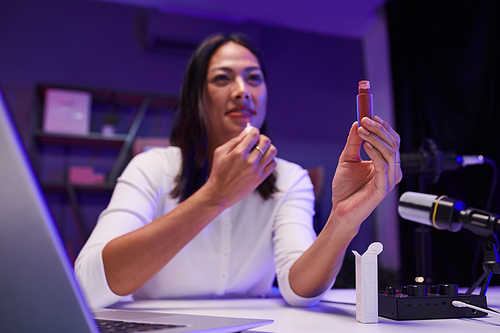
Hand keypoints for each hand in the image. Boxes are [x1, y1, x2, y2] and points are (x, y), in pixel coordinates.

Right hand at [205, 127, 276, 208]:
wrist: (220, 194)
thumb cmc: (218, 172)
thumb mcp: (220, 153)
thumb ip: (234, 141)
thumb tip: (247, 131)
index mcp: (238, 153)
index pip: (254, 134)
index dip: (253, 131)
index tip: (251, 133)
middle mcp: (249, 161)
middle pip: (266, 141)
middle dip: (261, 138)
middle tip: (256, 142)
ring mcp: (256, 170)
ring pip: (272, 151)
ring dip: (267, 148)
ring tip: (260, 151)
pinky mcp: (260, 178)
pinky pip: (273, 164)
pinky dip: (269, 160)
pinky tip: (261, 161)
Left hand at [331, 116, 401, 232]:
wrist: (340, 210)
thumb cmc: (346, 188)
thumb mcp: (347, 159)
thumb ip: (353, 142)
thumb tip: (358, 123)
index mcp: (386, 163)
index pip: (392, 140)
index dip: (383, 127)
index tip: (370, 115)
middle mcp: (391, 170)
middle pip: (393, 143)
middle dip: (379, 129)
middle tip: (365, 120)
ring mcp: (389, 179)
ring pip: (390, 152)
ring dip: (375, 138)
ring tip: (361, 131)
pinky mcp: (383, 188)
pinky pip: (383, 166)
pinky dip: (375, 152)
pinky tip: (365, 145)